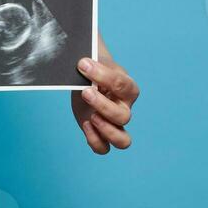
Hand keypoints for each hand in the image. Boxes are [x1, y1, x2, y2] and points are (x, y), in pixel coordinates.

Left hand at [70, 36, 137, 153]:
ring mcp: (114, 124)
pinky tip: (86, 123)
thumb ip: (90, 60)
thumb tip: (81, 58)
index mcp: (127, 87)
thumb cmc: (93, 67)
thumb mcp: (93, 59)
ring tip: (91, 117)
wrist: (87, 75)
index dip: (102, 74)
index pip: (121, 84)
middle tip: (85, 91)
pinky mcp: (100, 132)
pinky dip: (95, 141)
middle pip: (124, 116)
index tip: (82, 64)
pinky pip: (104, 148)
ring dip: (106, 131)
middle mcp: (125, 107)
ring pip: (123, 140)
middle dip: (103, 105)